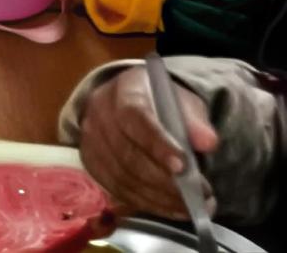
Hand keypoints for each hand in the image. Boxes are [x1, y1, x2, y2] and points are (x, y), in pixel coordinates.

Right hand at [79, 65, 217, 217]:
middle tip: (200, 195)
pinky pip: (116, 189)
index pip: (134, 117)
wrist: (134, 105)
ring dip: (159, 197)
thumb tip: (207, 142)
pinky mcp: (91, 162)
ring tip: (191, 207)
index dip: (156, 144)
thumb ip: (196, 121)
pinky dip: (146, 203)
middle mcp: (99, 112)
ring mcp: (91, 138)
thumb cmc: (162, 104)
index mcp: (124, 89)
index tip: (183, 167)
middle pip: (126, 153)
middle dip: (164, 180)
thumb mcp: (184, 103)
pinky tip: (171, 208)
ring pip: (121, 176)